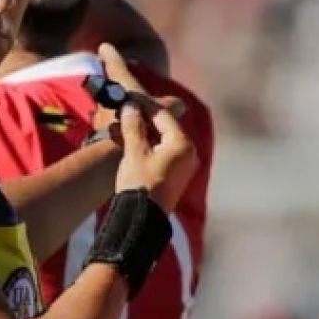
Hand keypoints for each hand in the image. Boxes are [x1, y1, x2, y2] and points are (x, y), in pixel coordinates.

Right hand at [101, 44, 197, 212]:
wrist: (141, 222)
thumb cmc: (139, 185)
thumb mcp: (134, 152)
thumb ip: (134, 127)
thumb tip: (132, 106)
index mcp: (182, 144)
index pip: (162, 116)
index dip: (144, 104)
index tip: (128, 95)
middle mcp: (189, 154)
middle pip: (167, 127)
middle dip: (148, 116)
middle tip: (129, 106)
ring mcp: (185, 167)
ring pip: (166, 140)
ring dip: (149, 131)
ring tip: (130, 122)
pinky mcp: (177, 178)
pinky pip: (165, 153)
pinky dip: (152, 145)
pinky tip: (137, 143)